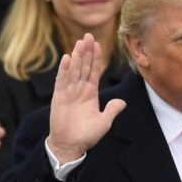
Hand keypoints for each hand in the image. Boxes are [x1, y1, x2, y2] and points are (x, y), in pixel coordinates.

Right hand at [47, 33, 125, 163]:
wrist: (70, 146)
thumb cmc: (87, 135)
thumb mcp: (104, 122)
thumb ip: (112, 110)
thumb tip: (122, 102)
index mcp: (90, 93)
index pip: (94, 71)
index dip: (96, 58)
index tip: (98, 44)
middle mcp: (79, 90)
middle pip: (84, 66)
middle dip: (86, 51)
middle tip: (89, 35)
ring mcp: (69, 92)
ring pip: (74, 70)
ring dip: (77, 56)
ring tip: (80, 42)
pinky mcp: (59, 98)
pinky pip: (62, 81)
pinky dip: (64, 70)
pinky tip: (67, 59)